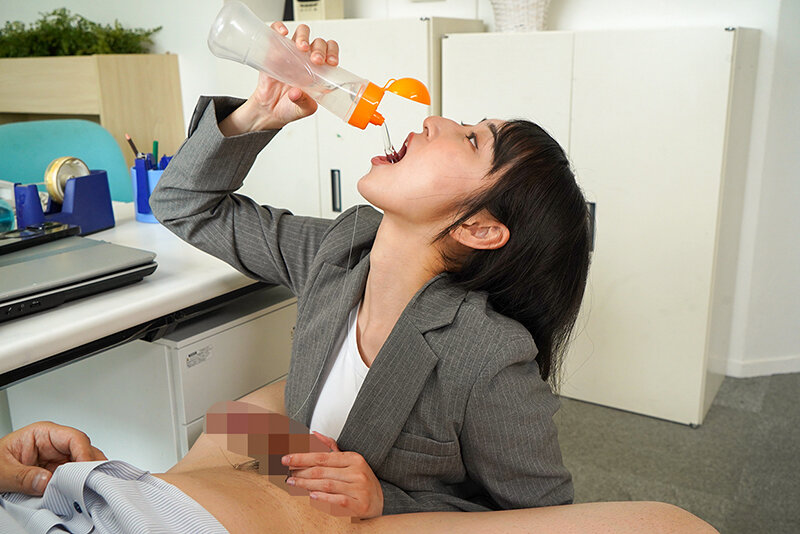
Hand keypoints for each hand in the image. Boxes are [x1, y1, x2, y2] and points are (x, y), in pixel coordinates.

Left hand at [0, 422, 106, 495]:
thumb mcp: (2, 470)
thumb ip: (22, 476)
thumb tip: (46, 481)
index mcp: (43, 434)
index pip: (74, 438)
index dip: (84, 453)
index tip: (85, 471)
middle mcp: (54, 445)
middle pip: (85, 451)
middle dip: (89, 467)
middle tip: (90, 482)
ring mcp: (57, 460)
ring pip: (82, 465)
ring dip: (83, 478)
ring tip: (82, 489)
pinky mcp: (56, 474)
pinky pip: (73, 479)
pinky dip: (76, 487)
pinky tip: (74, 493)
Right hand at [220, 22, 339, 134]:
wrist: (270, 111)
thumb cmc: (291, 107)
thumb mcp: (303, 110)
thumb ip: (304, 103)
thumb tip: (297, 93)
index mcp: (318, 70)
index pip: (330, 52)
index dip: (333, 53)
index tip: (331, 63)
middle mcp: (306, 59)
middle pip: (318, 42)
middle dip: (320, 49)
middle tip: (316, 60)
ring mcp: (290, 53)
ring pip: (301, 33)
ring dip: (303, 37)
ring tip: (301, 48)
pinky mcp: (273, 52)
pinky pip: (276, 33)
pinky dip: (279, 28)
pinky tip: (283, 34)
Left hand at [284, 431, 382, 517]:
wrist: (380, 501)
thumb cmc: (361, 480)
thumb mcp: (350, 461)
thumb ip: (332, 447)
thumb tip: (314, 434)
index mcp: (353, 458)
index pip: (322, 457)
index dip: (302, 457)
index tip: (286, 459)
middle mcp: (357, 472)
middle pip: (322, 471)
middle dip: (301, 472)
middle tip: (287, 473)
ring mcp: (359, 488)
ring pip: (327, 485)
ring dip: (306, 485)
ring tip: (293, 483)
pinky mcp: (359, 504)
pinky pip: (337, 500)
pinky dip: (323, 498)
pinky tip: (311, 496)